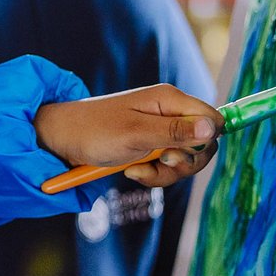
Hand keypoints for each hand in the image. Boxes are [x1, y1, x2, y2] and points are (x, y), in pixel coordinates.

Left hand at [34, 83, 221, 186]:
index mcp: (169, 100)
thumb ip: (175, 132)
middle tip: (159, 162)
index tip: (182, 153)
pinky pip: (167, 166)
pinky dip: (154, 175)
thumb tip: (213, 128)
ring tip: (137, 171)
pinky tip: (132, 171)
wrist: (62, 140)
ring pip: (186, 159)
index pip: (213, 118)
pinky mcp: (150, 146)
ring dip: (166, 173)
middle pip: (204, 144)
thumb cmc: (94, 131)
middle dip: (185, 162)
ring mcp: (160, 130)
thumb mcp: (136, 134)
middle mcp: (168, 112)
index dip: (206, 140)